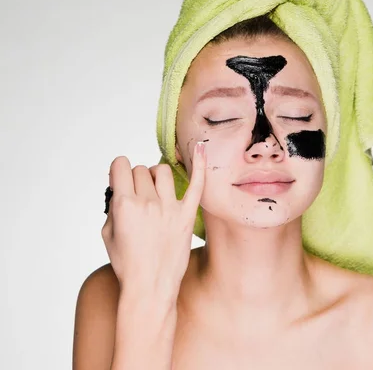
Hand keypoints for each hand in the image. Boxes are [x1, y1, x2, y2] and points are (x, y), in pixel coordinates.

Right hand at [101, 142, 205, 298]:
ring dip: (156, 176)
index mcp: (125, 205)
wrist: (150, 286)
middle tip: (138, 196)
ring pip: (163, 171)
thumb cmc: (127, 263)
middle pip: (141, 170)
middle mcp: (148, 203)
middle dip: (136, 178)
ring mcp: (170, 208)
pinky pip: (197, 184)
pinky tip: (202, 148)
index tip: (120, 180)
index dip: (119, 171)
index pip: (121, 165)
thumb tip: (121, 186)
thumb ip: (114, 205)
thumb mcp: (108, 233)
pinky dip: (200, 164)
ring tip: (155, 189)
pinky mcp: (187, 216)